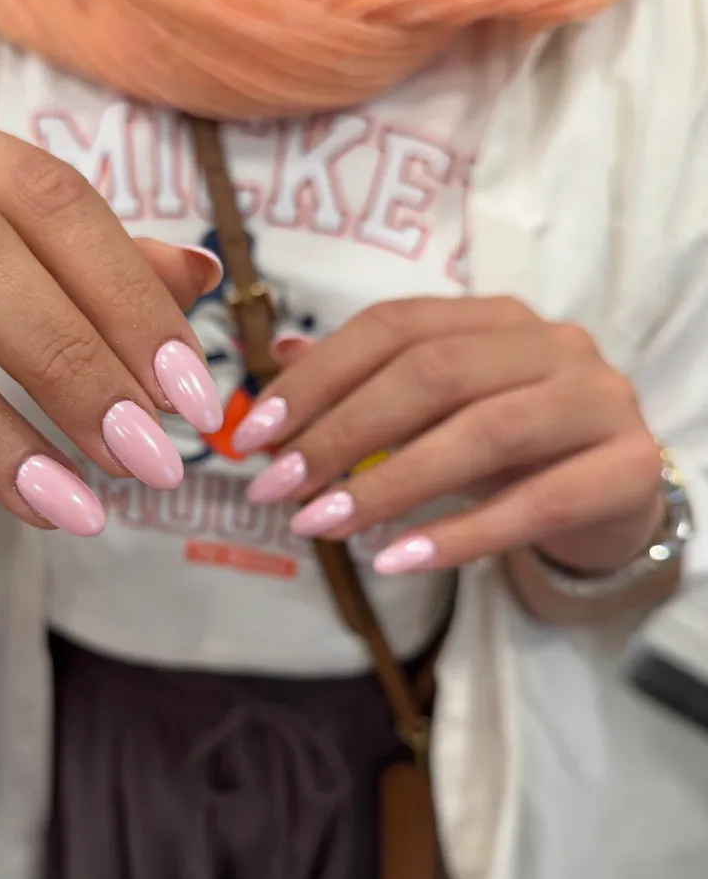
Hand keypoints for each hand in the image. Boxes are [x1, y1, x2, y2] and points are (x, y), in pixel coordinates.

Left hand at [234, 296, 664, 574]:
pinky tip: (393, 561)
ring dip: (386, 484)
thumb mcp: (436, 408)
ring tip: (318, 525)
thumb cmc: (509, 445)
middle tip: (274, 488)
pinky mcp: (626, 468)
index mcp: (492, 317)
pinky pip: (533, 505)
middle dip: (338, 433)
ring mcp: (596, 401)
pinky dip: (456, 536)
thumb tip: (280, 356)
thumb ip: (366, 378)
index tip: (253, 434)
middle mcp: (549, 343)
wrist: (613, 491)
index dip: (314, 379)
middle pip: (430, 375)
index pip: (390, 327)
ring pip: (481, 435)